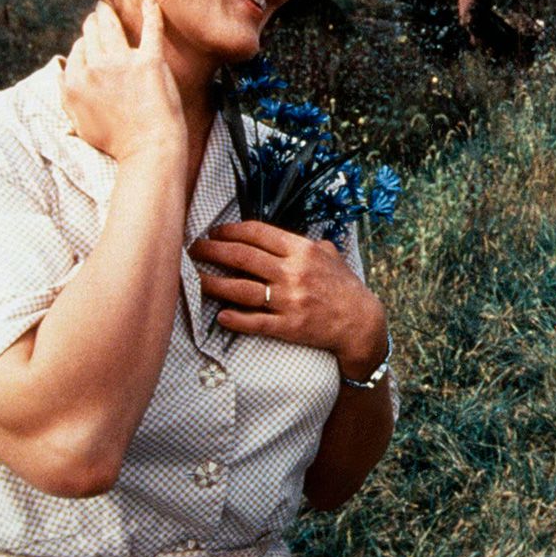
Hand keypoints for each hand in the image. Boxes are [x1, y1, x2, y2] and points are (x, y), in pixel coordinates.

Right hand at [61, 0, 184, 161]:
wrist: (148, 147)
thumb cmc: (116, 141)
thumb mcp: (79, 122)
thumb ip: (66, 97)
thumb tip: (60, 77)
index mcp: (75, 82)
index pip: (78, 51)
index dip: (85, 43)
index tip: (90, 40)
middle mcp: (94, 68)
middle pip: (92, 35)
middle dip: (92, 23)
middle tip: (96, 14)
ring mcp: (122, 62)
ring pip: (111, 28)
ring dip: (107, 14)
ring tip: (106, 7)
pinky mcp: (149, 61)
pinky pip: (150, 30)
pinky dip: (150, 13)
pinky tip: (149, 1)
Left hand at [191, 221, 388, 376]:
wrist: (361, 322)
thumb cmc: (345, 287)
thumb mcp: (331, 256)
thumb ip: (307, 245)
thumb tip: (285, 239)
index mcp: (302, 251)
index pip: (258, 233)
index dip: (231, 230)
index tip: (214, 232)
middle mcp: (293, 273)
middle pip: (242, 257)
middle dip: (212, 251)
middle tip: (194, 250)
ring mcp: (289, 301)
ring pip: (240, 289)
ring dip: (213, 283)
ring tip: (195, 279)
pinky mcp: (288, 326)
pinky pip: (254, 321)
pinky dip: (234, 319)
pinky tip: (220, 315)